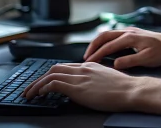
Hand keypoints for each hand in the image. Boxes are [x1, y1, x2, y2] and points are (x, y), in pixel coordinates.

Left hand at [20, 62, 160, 113]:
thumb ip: (94, 80)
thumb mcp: (107, 80)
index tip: (44, 82)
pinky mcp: (78, 87)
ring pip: (50, 75)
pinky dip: (44, 88)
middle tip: (31, 88)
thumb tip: (86, 89)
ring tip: (30, 94)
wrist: (131, 90)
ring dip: (37, 85)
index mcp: (90, 66)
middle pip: (54, 68)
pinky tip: (41, 94)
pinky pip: (54, 84)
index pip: (65, 66)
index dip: (51, 74)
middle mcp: (83, 68)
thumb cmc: (124, 89)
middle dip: (39, 78)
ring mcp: (80, 77)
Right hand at [83, 27, 160, 69]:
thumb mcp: (147, 59)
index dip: (97, 54)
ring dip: (98, 43)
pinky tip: (104, 49)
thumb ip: (130, 61)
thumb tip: (115, 64)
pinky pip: (114, 35)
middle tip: (85, 57)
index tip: (89, 63)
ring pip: (108, 34)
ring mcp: (129, 31)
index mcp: (130, 37)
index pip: (108, 46)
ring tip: (91, 54)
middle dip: (93, 46)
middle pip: (104, 36)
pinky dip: (105, 41)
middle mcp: (127, 31)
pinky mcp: (132, 33)